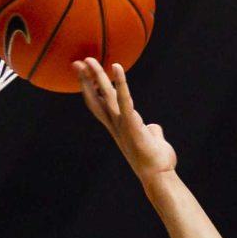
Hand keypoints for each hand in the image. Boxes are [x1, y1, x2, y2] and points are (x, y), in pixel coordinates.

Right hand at [73, 59, 176, 185]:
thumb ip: (151, 131)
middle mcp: (117, 126)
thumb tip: (153, 128)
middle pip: (97, 98)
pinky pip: (125, 100)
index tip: (85, 76)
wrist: (159, 178)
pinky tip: (116, 67)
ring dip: (98, 77)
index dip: (92, 90)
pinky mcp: (132, 124)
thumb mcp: (152, 142)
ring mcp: (123, 125)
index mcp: (119, 128)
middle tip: (77, 63)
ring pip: (107, 96)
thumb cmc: (157, 162)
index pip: (101, 105)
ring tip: (89, 60)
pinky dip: (121, 83)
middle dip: (86, 80)